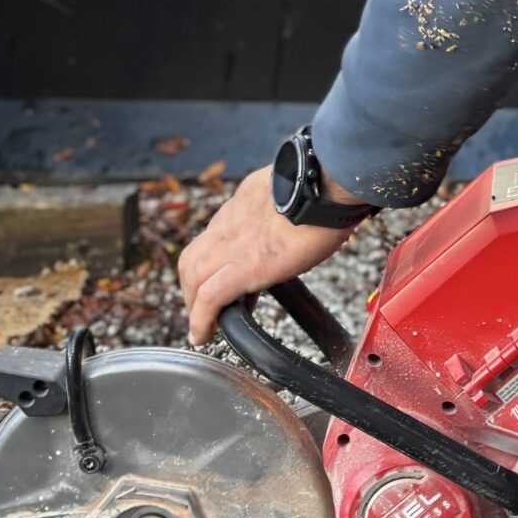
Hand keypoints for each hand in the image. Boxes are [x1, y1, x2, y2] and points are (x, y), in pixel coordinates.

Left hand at [176, 164, 366, 347]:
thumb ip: (284, 209)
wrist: (325, 183)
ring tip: (203, 326)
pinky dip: (201, 319)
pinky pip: (209, 296)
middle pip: (192, 257)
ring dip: (192, 303)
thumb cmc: (323, 185)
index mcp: (243, 205)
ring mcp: (232, 242)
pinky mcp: (244, 267)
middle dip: (191, 286)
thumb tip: (300, 220)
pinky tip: (203, 335)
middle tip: (203, 309)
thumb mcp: (293, 194)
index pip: (216, 237)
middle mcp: (230, 222)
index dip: (215, 262)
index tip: (227, 280)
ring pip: (191, 274)